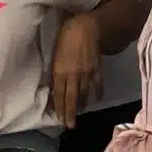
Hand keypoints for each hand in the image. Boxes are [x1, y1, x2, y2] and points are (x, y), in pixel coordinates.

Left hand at [50, 12, 102, 128]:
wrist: (87, 26)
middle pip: (71, 97)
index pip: (59, 93)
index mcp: (60, 70)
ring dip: (81, 105)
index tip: (58, 118)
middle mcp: (74, 75)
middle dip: (70, 112)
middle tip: (70, 125)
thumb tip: (54, 83)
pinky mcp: (97, 68)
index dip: (59, 106)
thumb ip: (55, 68)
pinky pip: (97, 84)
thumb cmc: (66, 35)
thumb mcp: (55, 52)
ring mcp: (87, 72)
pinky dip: (96, 93)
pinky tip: (96, 100)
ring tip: (79, 115)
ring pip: (84, 93)